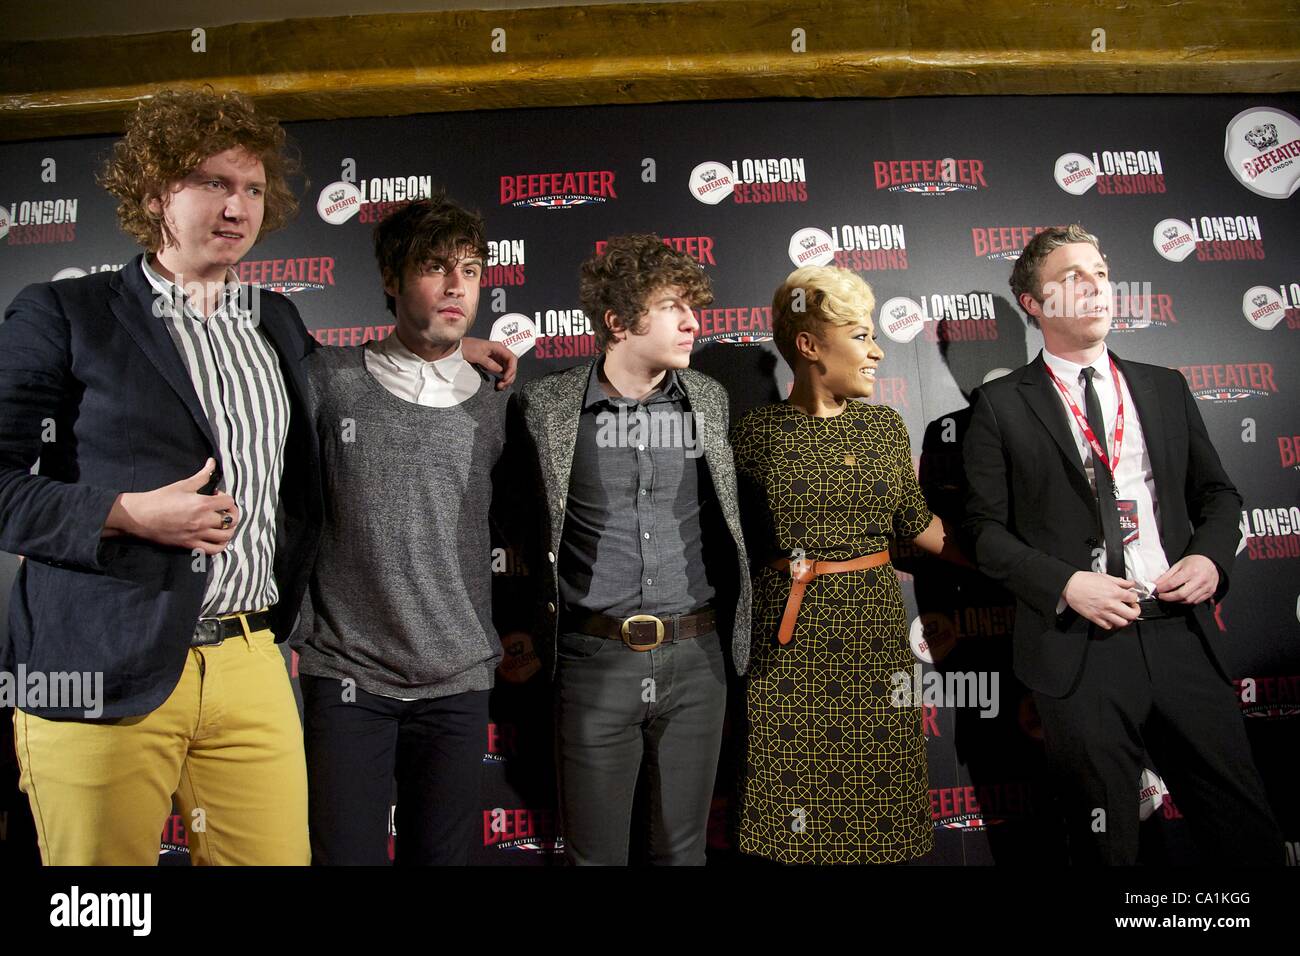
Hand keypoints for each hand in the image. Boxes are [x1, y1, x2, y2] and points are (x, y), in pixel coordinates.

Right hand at [105, 458, 239, 555]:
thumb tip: (212, 462)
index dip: (225, 497)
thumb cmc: (160, 499)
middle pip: (231, 520)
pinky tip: (217, 538)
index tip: (215, 496)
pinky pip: (214, 550)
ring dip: (229, 529)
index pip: (229, 502)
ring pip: (226, 536)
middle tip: (223, 510)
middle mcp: (203, 521)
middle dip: (231, 512)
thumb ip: (202, 476)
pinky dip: (220, 545)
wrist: (140, 516)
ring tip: (222, 523)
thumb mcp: (183, 485)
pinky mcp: (190, 545)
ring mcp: (198, 535)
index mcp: (202, 504)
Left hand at [461, 336, 517, 388]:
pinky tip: (499, 384)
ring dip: (506, 379)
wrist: (458, 347)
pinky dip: (502, 379)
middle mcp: (500, 352)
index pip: (512, 358)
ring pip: (507, 370)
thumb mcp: (477, 356)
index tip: (506, 378)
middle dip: (509, 376)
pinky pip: (502, 371)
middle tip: (502, 385)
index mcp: (498, 347)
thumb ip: (489, 363)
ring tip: (500, 387)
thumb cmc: (467, 348)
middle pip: (511, 365)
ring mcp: (497, 358)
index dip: (511, 369)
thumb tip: (500, 370)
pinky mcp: (494, 363)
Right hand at [1063, 571, 1140, 629]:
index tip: (1131, 597)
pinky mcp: (1095, 618)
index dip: (1134, 597)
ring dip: (1125, 619)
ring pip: (1123, 623)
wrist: (1069, 586)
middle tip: (1132, 608)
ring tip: (1123, 614)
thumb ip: (1120, 581)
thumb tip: (1130, 584)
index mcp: (1115, 592)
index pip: (1134, 598)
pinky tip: (1111, 617)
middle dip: (1135, 611)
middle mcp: (1111, 604)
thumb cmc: (1084, 580)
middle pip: (1132, 614)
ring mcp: (1103, 613)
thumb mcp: (1105, 577)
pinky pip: (1109, 626)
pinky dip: (1112, 623)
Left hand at [1153, 554, 1218, 604]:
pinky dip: (1186, 601)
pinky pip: (1196, 601)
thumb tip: (1156, 584)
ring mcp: (1206, 587)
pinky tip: (1180, 598)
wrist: (1211, 561)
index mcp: (1191, 571)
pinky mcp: (1210, 592)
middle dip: (1168, 598)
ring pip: (1188, 600)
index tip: (1155, 590)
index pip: (1172, 583)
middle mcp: (1200, 580)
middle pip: (1181, 595)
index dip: (1162, 588)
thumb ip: (1167, 575)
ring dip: (1176, 601)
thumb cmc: (1194, 562)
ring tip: (1169, 597)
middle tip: (1161, 596)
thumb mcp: (1179, 564)